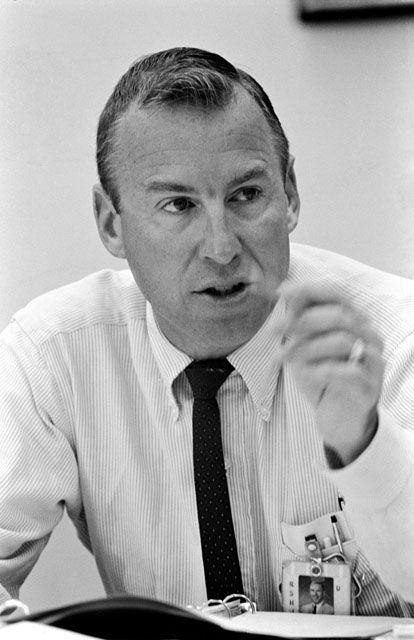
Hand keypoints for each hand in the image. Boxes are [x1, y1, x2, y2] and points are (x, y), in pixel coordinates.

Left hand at [277, 281, 384, 464]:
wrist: (340, 422)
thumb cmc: (323, 380)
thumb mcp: (305, 347)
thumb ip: (299, 322)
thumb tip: (282, 292)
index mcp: (355, 321)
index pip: (337, 293)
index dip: (308, 289)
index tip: (279, 292)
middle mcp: (369, 337)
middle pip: (339, 315)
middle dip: (301, 320)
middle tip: (275, 330)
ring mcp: (373, 362)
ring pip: (342, 340)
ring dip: (306, 347)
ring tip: (285, 357)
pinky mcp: (370, 388)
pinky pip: (348, 372)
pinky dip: (321, 370)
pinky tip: (307, 374)